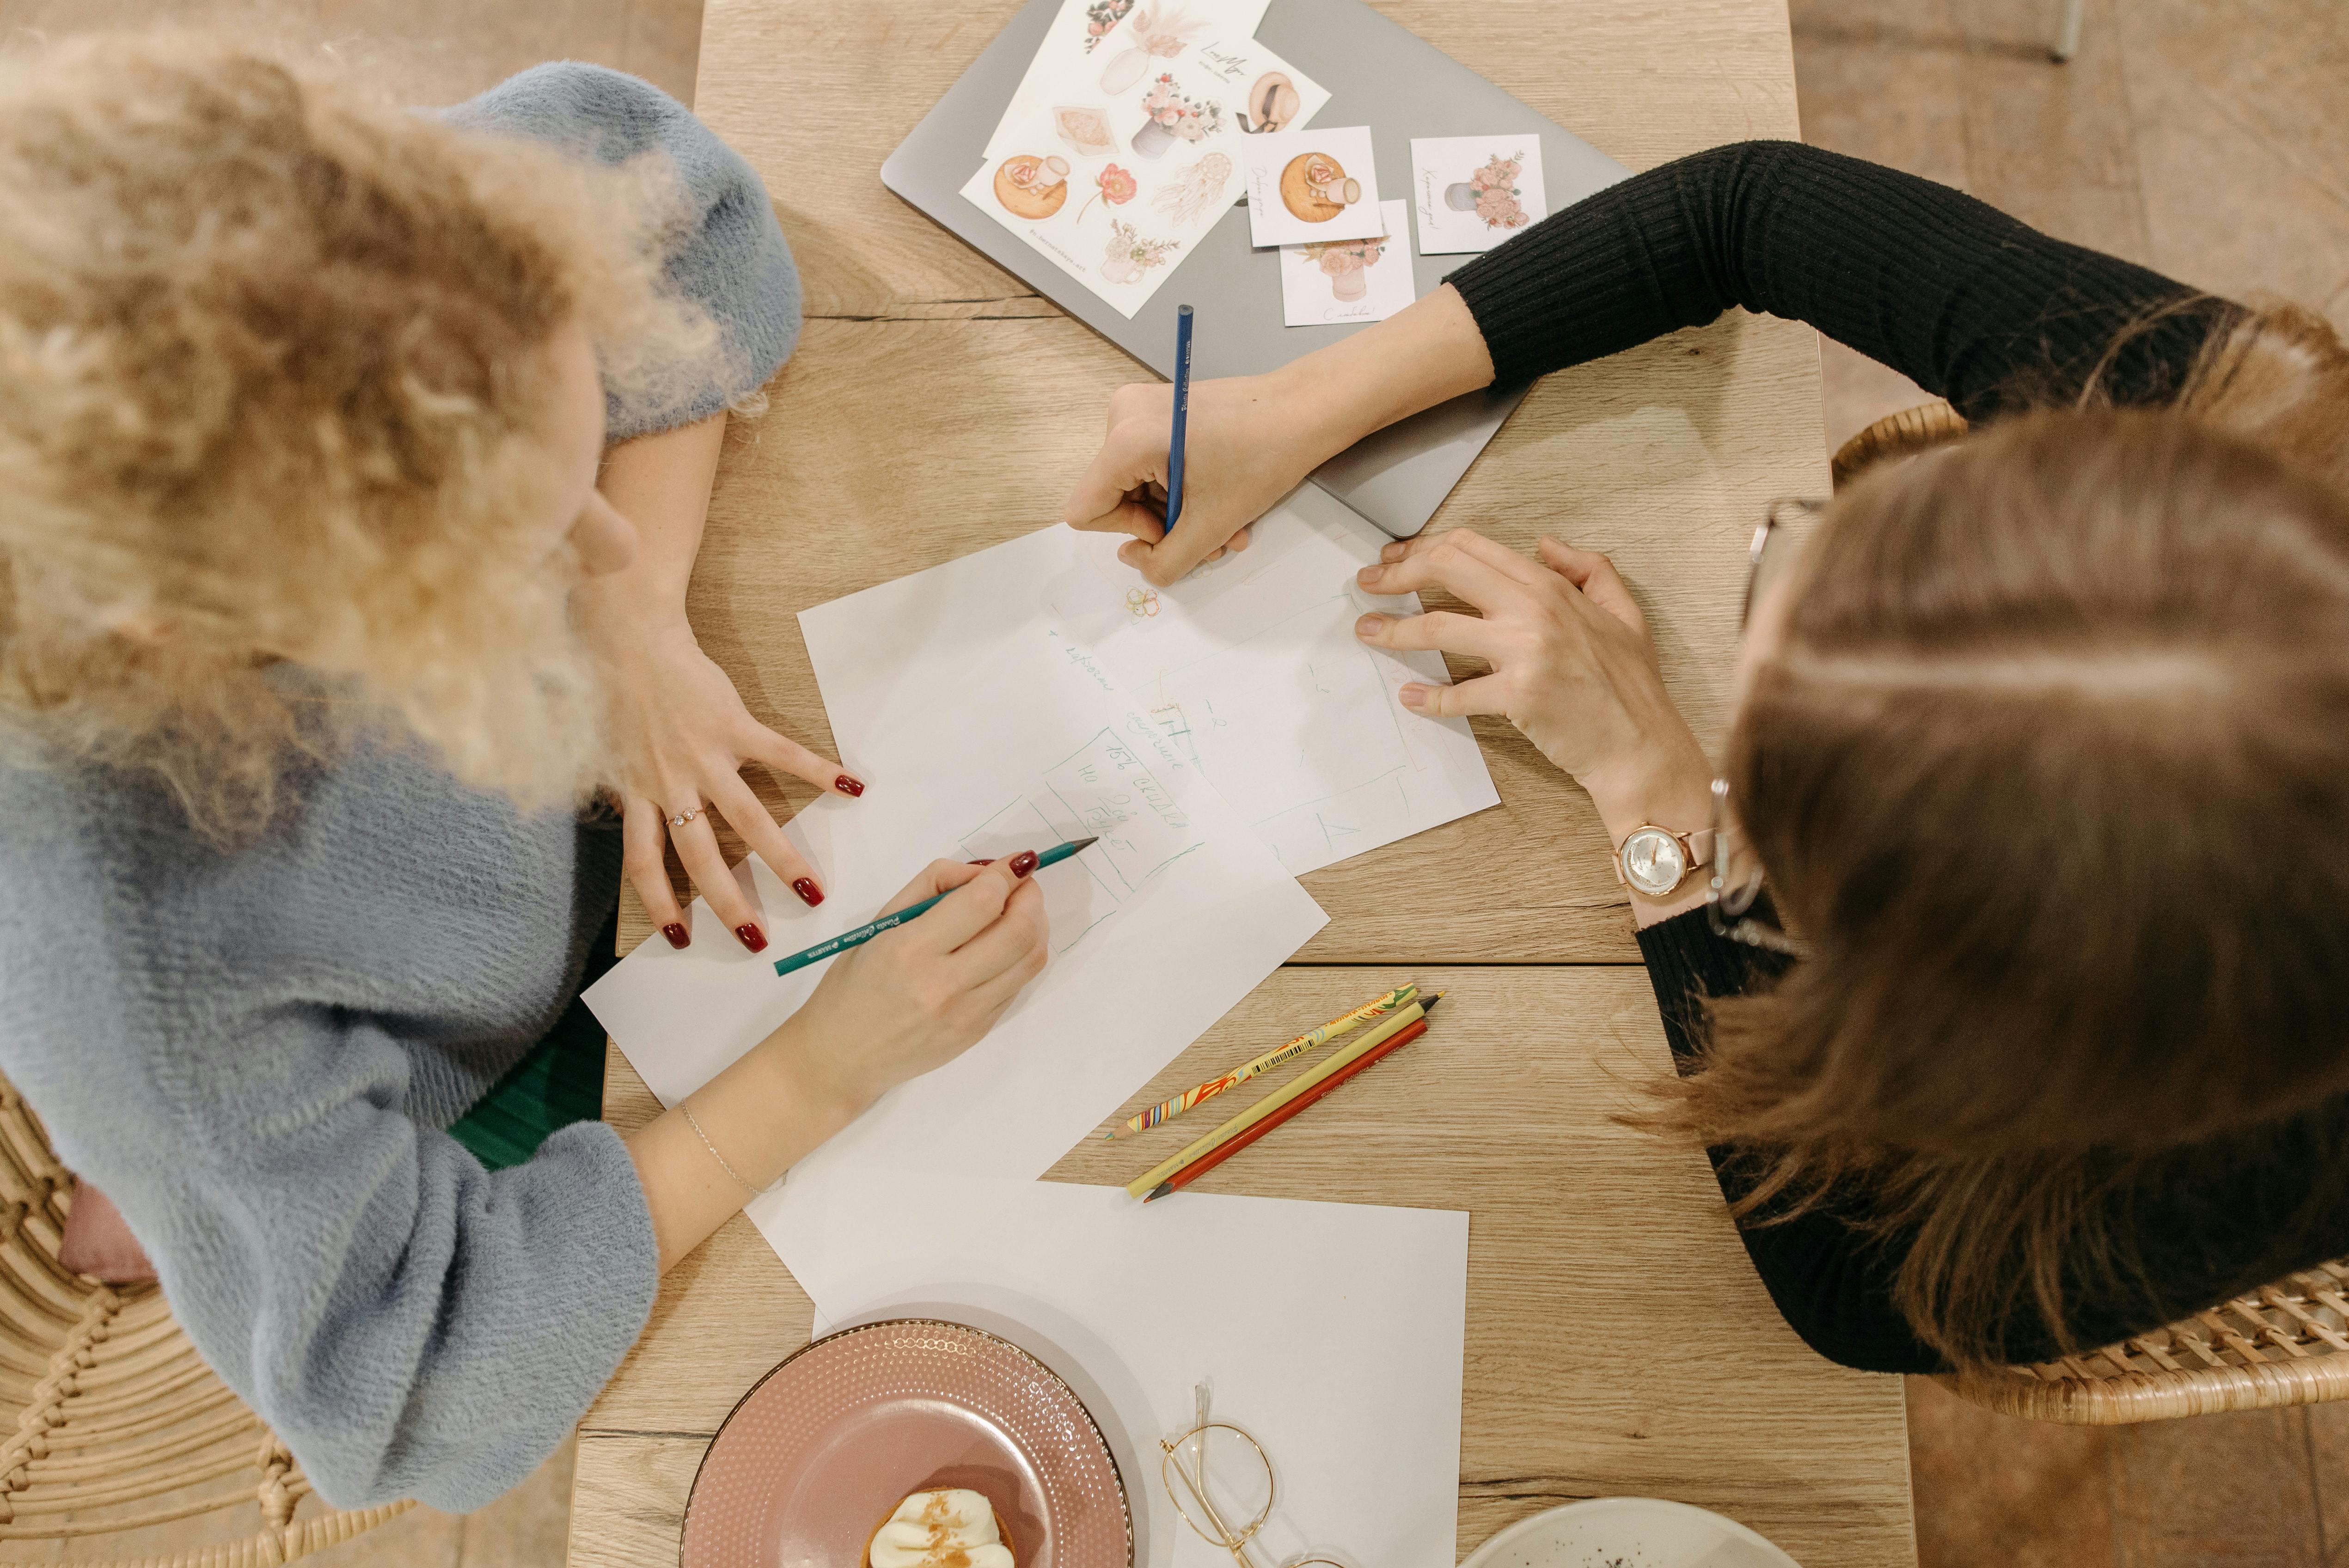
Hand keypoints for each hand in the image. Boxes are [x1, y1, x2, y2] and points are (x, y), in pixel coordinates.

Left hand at [590, 608, 861, 951]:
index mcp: (636, 793)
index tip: (682, 938)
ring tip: (814, 890)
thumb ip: (628, 788)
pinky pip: (781, 754)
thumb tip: (641, 821)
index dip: (660, 905)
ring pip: (747, 820)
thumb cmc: (618, 692)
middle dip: (729, 902)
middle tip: (758, 939)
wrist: (626, 636)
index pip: (643, 864)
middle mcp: (670, 783)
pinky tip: (851, 786)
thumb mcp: (610, 751)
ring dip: (782, 860)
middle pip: (700, 857)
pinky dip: (817, 770)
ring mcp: (704, 755)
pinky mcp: (733, 724)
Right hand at [774, 856, 1050, 1117]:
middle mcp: (944, 985)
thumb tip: (983, 872)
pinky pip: (1017, 985)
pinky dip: (1020, 958)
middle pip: (1020, 931)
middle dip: (1031, 897)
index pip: (982, 901)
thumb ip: (933, 886)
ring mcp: (966, 1015)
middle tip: (1022, 885)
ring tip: (1019, 912)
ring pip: (1030, 960)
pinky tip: (1001, 948)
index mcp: (910, 950)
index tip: (1015, 863)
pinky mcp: (978, 1033)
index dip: (1007, 874)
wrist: (841, 1059)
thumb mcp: (879, 923)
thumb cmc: (852, 985)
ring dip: (1036, 925)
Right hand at [1063, 286, 1497, 587]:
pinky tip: (1220, 498)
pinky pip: (1153, 464)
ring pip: (1138, 485)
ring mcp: (1142, 407)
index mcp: (1125, 439)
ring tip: (1224, 521)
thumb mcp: (1211, 525)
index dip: (1127, 533)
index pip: (1085, 509)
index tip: (1171, 529)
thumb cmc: (1264, 456)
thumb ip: (1162, 561)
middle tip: (1208, 535)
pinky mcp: (1161, 408)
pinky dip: (1183, 489)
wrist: (1306, 409)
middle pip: (1113, 496)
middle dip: (1161, 525)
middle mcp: (1122, 415)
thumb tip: (1134, 561)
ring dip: (1178, 513)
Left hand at [1352, 529, 1713, 839]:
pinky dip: (1428, 696)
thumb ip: (1589, 568)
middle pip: (1447, 572)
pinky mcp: (1518, 695)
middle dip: (1398, 574)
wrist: (1642, 745)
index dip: (1426, 548)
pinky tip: (1409, 695)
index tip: (1397, 559)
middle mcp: (1534, 610)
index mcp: (1552, 586)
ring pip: (1438, 628)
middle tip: (1368, 584)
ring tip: (1366, 631)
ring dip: (1393, 629)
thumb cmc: (1632, 684)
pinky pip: (1458, 694)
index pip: (1473, 548)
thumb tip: (1546, 544)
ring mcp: (1525, 651)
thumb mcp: (1625, 611)